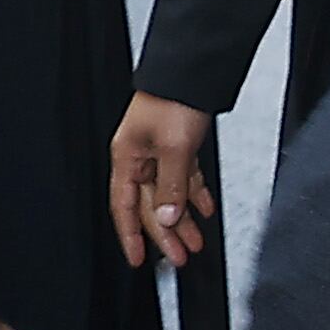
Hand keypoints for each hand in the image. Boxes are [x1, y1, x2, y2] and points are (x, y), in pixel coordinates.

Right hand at [109, 89, 216, 264]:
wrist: (193, 70)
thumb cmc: (174, 98)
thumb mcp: (174, 148)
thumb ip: (171, 187)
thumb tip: (168, 218)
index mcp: (127, 158)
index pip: (125, 208)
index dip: (131, 236)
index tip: (139, 260)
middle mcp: (139, 157)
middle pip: (150, 206)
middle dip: (166, 234)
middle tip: (180, 257)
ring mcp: (158, 151)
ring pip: (169, 195)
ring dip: (183, 219)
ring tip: (196, 241)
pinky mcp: (177, 144)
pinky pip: (183, 178)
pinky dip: (194, 194)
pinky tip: (204, 209)